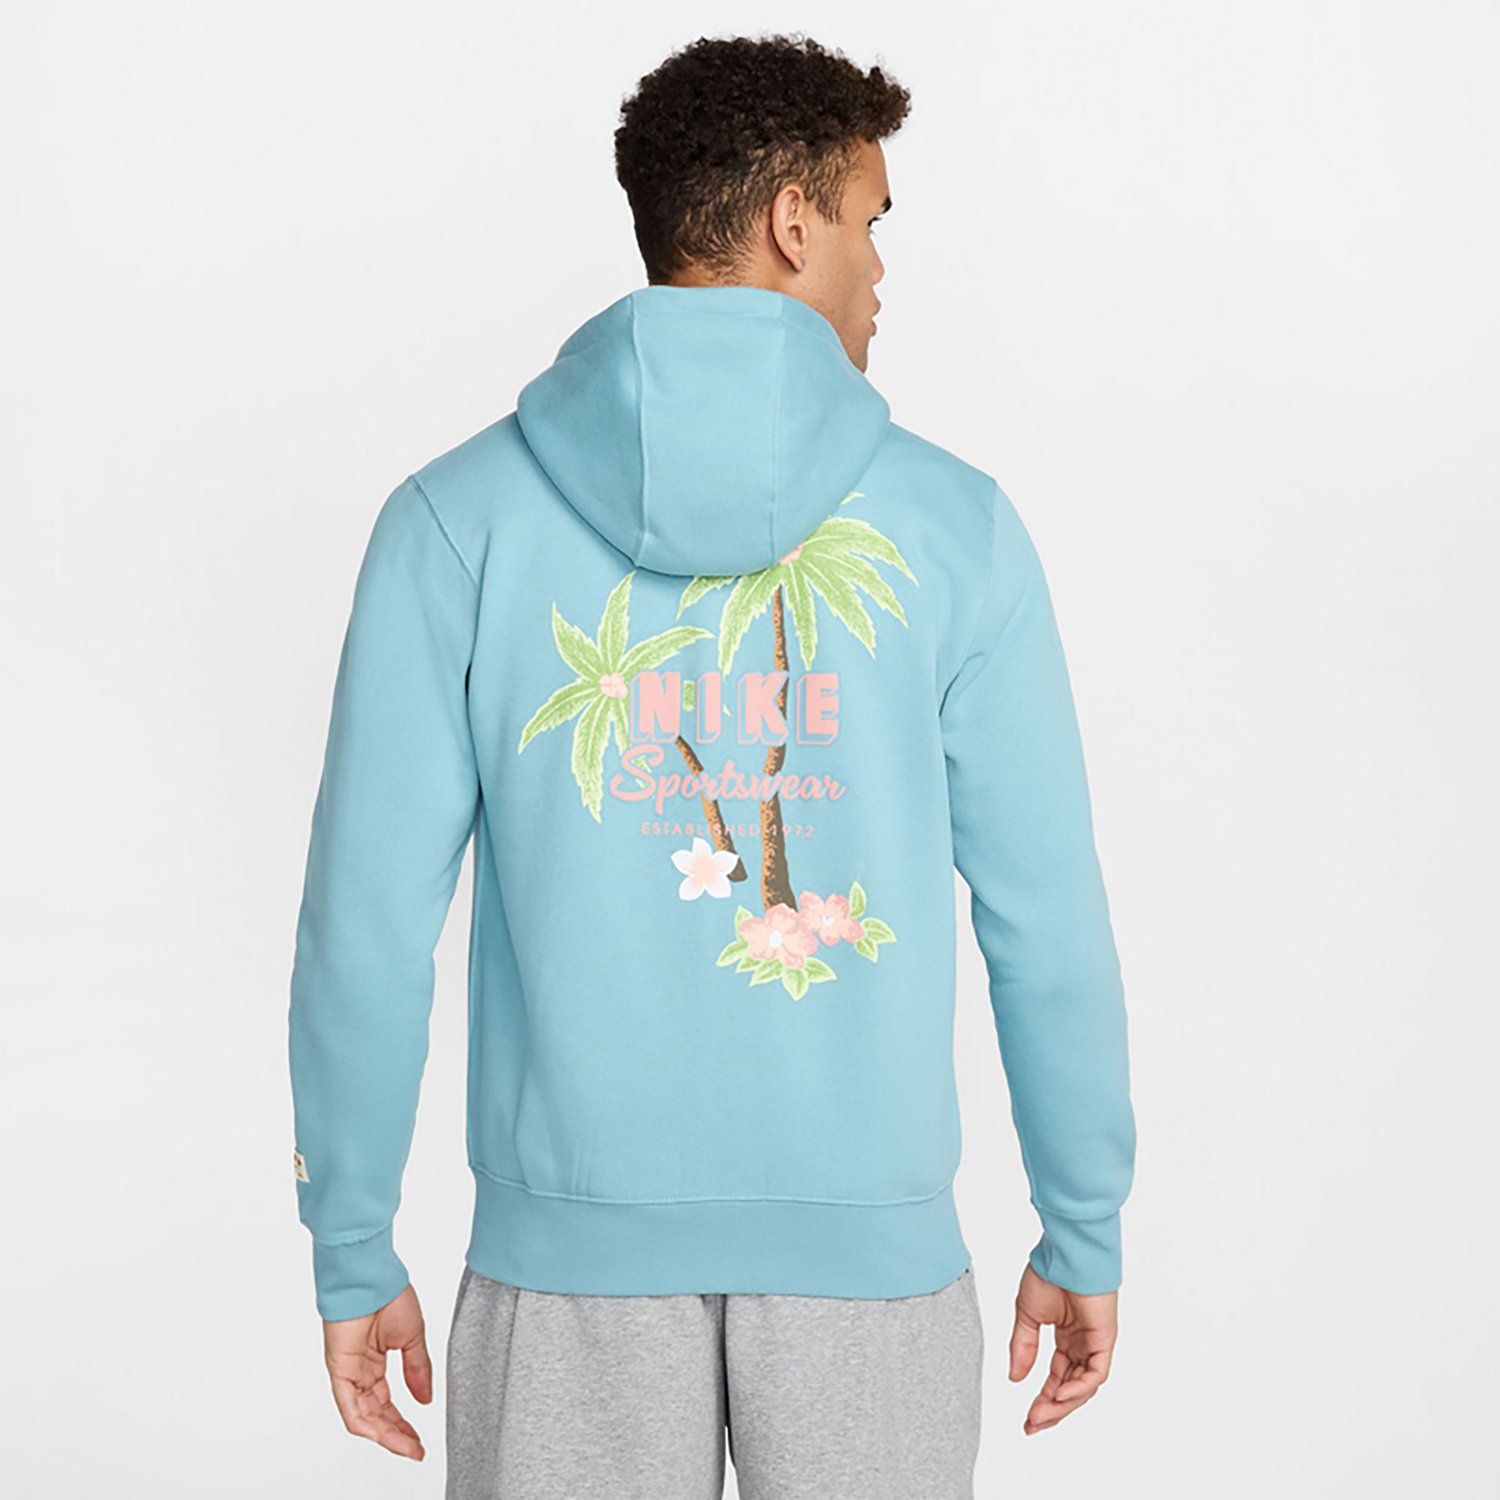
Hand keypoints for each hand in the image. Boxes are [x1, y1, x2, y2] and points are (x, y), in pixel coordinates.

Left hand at [321, 1281, 432, 1459]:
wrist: (372, 1275)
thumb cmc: (389, 1295)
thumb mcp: (412, 1337)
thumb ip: (417, 1369)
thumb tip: (425, 1399)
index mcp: (375, 1362)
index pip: (387, 1404)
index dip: (403, 1424)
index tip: (419, 1440)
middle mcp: (359, 1371)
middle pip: (376, 1415)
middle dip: (396, 1435)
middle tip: (416, 1449)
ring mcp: (348, 1373)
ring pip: (363, 1417)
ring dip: (385, 1435)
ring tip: (408, 1446)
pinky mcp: (340, 1370)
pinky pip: (350, 1407)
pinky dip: (366, 1424)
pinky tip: (384, 1435)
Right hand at [1007, 1261, 1117, 1434]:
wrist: (1064, 1253)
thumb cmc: (1049, 1273)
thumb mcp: (1027, 1316)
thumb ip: (1023, 1347)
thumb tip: (1015, 1378)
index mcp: (1067, 1337)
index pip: (1057, 1377)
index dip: (1042, 1399)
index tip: (1027, 1418)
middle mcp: (1083, 1344)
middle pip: (1070, 1388)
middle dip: (1052, 1410)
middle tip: (1032, 1426)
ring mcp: (1095, 1344)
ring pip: (1083, 1387)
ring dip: (1062, 1404)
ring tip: (1040, 1416)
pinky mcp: (1104, 1341)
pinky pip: (1094, 1374)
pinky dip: (1078, 1388)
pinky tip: (1059, 1396)